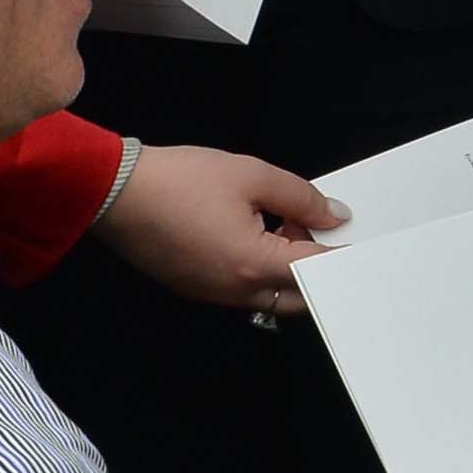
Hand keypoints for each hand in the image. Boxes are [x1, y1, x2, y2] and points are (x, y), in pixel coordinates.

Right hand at [95, 144, 339, 316]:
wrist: (112, 190)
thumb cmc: (180, 180)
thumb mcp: (250, 175)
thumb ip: (300, 198)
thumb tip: (334, 216)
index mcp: (253, 265)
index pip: (316, 271)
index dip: (342, 255)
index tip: (360, 242)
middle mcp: (234, 291)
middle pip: (297, 297)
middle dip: (317, 268)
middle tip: (319, 228)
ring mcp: (212, 295)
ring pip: (270, 296)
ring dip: (288, 268)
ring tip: (285, 221)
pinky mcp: (195, 288)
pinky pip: (242, 290)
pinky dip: (260, 269)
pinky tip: (255, 231)